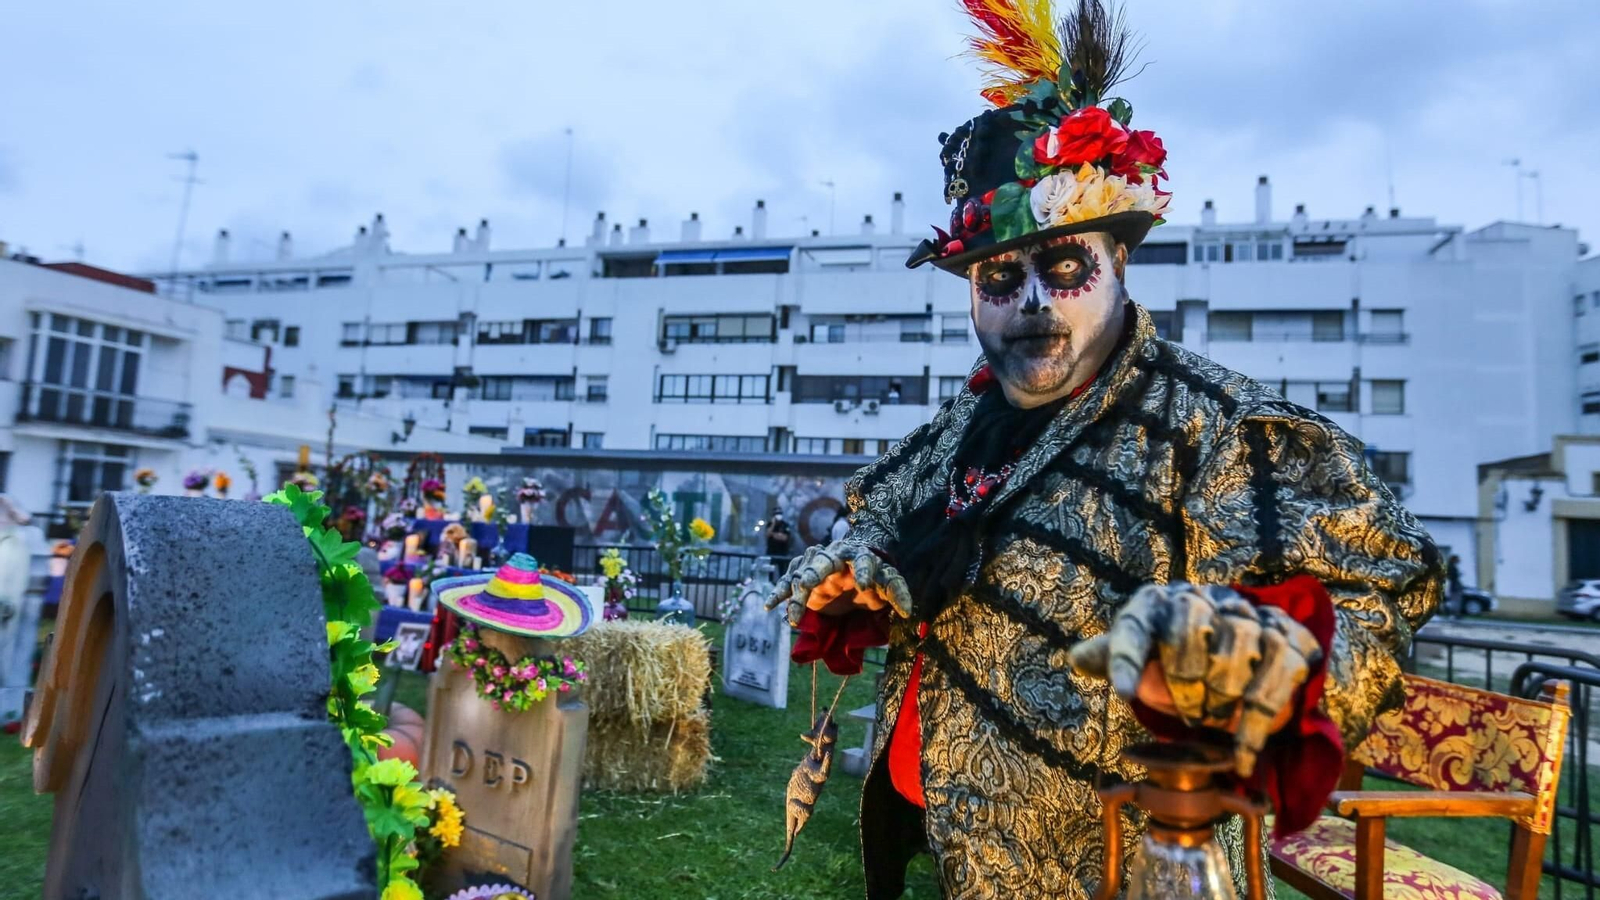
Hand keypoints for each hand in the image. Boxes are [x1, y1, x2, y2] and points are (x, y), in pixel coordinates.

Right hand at [764, 541, 911, 625]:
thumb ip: (897, 593)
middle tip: (808, 584)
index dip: (861, 570)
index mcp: (859, 554)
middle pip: (823, 560)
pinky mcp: (802, 575)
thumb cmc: (872, 578)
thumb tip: (908, 612)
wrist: (853, 573)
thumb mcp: (887, 583)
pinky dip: (779, 593)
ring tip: (793, 615)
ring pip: (802, 573)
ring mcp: (815, 564)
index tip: (862, 586)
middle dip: (815, 571)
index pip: (861, 559)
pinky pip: (788, 582)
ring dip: (795, 592)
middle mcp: (834, 555)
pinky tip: (769, 607)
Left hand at [1069, 583, 1323, 775]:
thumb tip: (1076, 657)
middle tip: (1186, 712)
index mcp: (1158, 602)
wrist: (1241, 650)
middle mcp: (1206, 598)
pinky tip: (1243, 753)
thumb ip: (1111, 656)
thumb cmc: (1177, 657)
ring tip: (1211, 720)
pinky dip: (1259, 720)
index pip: (1135, 621)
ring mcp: (1251, 614)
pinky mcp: (1290, 638)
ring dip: (1224, 693)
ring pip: (1240, 640)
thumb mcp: (1142, 657)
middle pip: (1192, 622)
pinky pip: (1280, 671)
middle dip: (1186, 678)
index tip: (1123, 694)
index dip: (1126, 655)